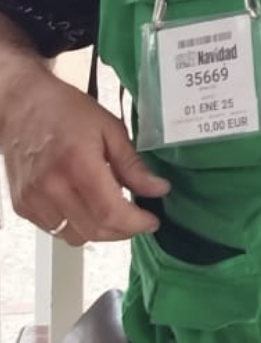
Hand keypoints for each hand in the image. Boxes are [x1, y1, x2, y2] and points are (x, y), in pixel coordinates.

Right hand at [0, 65, 167, 243]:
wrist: (21, 106)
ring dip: (100, 231)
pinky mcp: (22, 205)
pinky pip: (54, 230)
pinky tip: (86, 207)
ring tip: (113, 212)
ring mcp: (32, 198)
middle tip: (138, 219)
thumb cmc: (65, 111)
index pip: (110, 213)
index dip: (136, 223)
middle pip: (94, 230)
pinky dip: (76, 226)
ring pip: (74, 236)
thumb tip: (158, 190)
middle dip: (123, 231)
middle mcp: (51, 186)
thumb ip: (133, 165)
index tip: (152, 221)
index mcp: (77, 165)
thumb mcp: (110, 129)